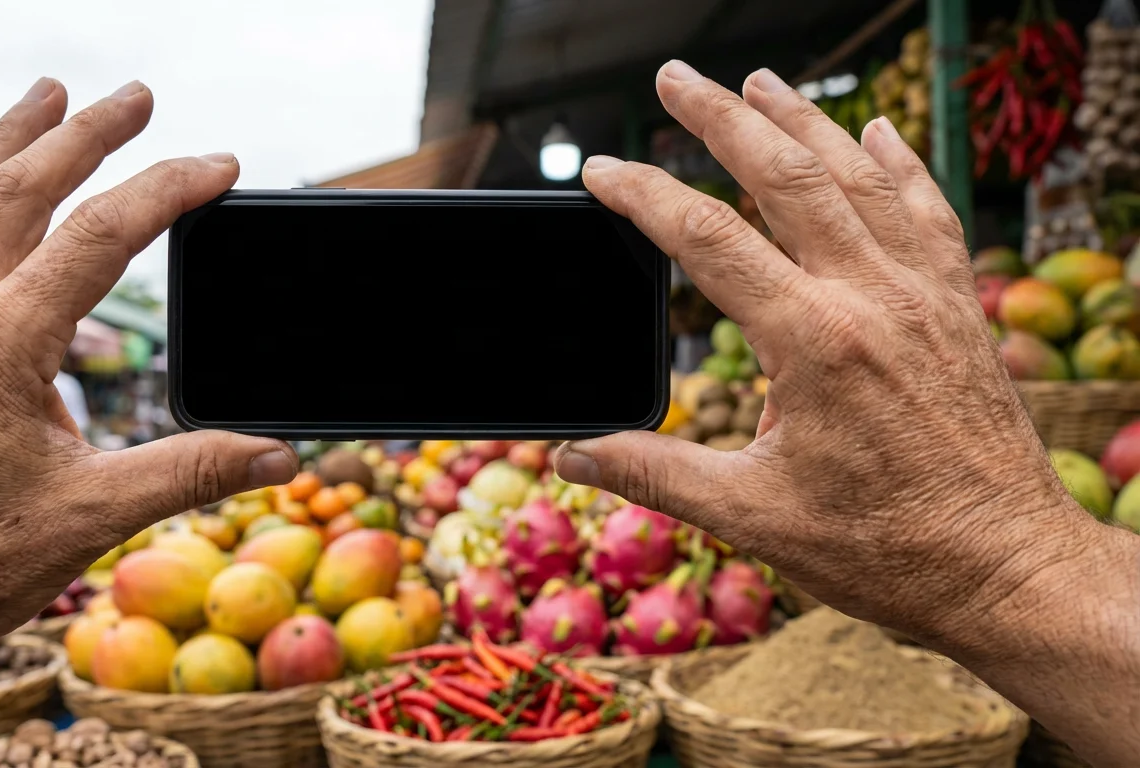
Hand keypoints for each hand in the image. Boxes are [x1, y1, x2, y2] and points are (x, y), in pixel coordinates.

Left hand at [0, 79, 296, 711]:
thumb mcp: (90, 519)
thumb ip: (191, 473)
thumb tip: (279, 455)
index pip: (96, 238)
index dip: (166, 191)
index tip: (217, 165)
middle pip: (19, 191)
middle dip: (85, 134)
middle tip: (136, 94)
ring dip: (6, 141)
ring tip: (48, 93)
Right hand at [560, 63, 1114, 646]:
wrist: (1007, 571)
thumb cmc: (886, 550)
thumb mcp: (752, 516)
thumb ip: (652, 474)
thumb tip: (568, 457)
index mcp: (814, 342)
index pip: (708, 239)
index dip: (644, 196)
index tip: (601, 172)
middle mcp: (874, 298)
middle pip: (786, 175)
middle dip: (722, 117)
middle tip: (674, 79)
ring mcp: (925, 295)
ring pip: (858, 176)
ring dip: (804, 121)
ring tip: (758, 81)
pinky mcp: (958, 307)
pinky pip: (928, 210)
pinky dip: (899, 162)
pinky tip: (877, 131)